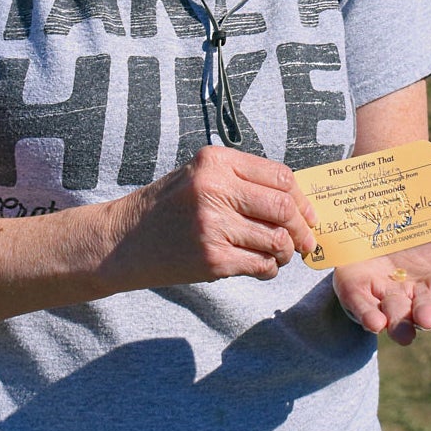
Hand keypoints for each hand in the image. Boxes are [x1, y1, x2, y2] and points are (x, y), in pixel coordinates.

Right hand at [104, 146, 319, 289]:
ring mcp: (214, 226)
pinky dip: (269, 269)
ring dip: (286, 252)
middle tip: (306, 241)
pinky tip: (260, 266)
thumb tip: (297, 203)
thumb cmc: (167, 208)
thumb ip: (242, 181)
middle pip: (283, 208)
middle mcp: (215, 189)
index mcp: (216, 162)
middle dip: (302, 229)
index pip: (280, 176)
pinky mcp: (212, 259)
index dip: (302, 199)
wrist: (122, 241)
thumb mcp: (199, 176)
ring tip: (279, 255)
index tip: (309, 215)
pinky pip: (261, 265)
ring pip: (277, 240)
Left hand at [331, 221, 430, 345]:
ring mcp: (387, 297)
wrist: (387, 220)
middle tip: (430, 317)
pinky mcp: (358, 293)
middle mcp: (419, 298)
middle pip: (425, 313)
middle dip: (428, 316)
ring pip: (395, 316)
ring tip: (398, 324)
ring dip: (398, 321)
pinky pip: (361, 309)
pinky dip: (367, 315)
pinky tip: (372, 321)